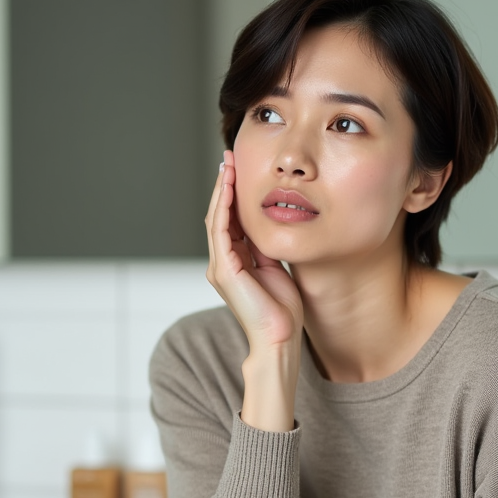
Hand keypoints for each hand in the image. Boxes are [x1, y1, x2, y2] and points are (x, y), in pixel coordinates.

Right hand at [205, 150, 303, 351]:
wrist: (279, 340)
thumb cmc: (281, 311)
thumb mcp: (276, 269)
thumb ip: (266, 249)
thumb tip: (268, 226)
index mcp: (234, 262)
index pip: (230, 220)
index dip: (233, 194)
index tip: (239, 169)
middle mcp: (222, 262)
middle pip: (219, 215)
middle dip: (224, 185)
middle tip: (229, 158)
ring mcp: (220, 267)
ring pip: (216, 219)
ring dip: (221, 190)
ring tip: (227, 165)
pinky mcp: (224, 270)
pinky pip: (221, 231)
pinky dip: (223, 207)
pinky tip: (228, 188)